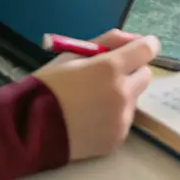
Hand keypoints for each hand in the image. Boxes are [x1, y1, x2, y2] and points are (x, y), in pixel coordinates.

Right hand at [34, 30, 159, 161]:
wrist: (31, 129)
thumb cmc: (50, 85)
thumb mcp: (74, 54)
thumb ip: (108, 41)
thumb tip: (135, 39)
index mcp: (111, 68)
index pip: (148, 49)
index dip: (144, 46)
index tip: (138, 48)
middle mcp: (122, 94)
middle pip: (145, 75)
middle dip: (132, 71)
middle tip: (108, 75)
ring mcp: (122, 120)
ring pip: (134, 99)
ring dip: (122, 94)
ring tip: (93, 100)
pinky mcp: (118, 139)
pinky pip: (124, 120)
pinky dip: (114, 116)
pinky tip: (91, 118)